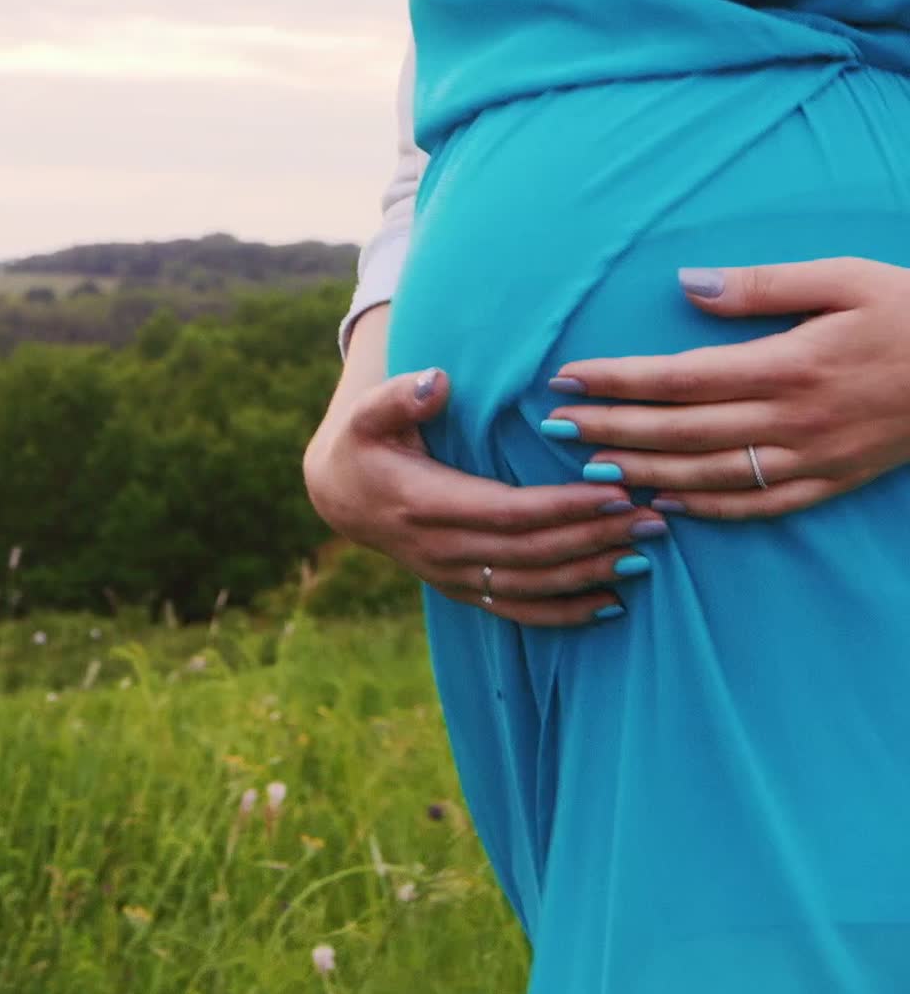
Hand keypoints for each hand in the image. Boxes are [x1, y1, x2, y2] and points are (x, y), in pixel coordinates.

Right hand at [305, 308, 668, 626]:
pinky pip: (517, 609)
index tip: (614, 492)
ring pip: (531, 586)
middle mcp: (441, 549)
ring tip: (644, 557)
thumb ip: (401, 396)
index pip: (507, 512)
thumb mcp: (367, 413)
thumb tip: (438, 381)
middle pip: (531, 552)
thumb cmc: (364, 445)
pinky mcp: (461, 589)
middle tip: (652, 520)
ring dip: (589, 574)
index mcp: (425, 504)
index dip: (562, 507)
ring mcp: (452, 575)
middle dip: (594, 539)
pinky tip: (610, 604)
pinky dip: (564, 611)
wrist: (342, 497)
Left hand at [544, 257, 909, 518]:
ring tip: (589, 468)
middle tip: (552, 428)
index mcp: (788, 364)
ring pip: (709, 475)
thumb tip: (686, 285)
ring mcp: (812, 458)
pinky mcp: (833, 481)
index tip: (567, 378)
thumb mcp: (843, 278)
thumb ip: (760, 286)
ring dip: (644, 471)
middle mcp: (792, 419)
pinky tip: (668, 504)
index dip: (616, 380)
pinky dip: (709, 510)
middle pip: (679, 430)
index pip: (678, 377)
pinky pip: (760, 505)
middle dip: (609, 428)